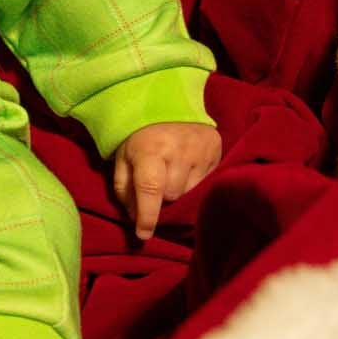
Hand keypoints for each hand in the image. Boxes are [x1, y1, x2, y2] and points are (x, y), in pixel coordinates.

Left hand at [112, 122, 221, 241]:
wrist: (165, 103)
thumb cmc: (138, 137)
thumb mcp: (122, 159)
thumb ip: (124, 190)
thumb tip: (135, 220)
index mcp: (149, 149)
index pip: (150, 189)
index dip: (147, 216)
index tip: (143, 235)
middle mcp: (177, 149)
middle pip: (172, 195)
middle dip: (162, 196)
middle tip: (156, 182)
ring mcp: (200, 149)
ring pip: (190, 191)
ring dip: (179, 190)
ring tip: (172, 173)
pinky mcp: (216, 148)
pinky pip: (206, 181)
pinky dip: (194, 181)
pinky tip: (187, 168)